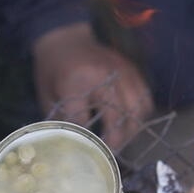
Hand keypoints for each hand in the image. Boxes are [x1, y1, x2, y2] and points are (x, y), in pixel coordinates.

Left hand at [32, 22, 153, 150]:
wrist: (66, 38)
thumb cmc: (53, 71)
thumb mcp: (48, 98)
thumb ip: (61, 123)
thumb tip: (74, 149)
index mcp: (75, 82)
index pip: (85, 124)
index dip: (87, 143)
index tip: (87, 154)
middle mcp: (102, 76)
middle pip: (117, 119)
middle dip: (114, 142)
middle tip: (109, 154)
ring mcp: (121, 72)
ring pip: (136, 112)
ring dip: (130, 131)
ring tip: (121, 141)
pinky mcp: (133, 70)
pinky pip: (145, 99)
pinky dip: (140, 116)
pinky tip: (129, 123)